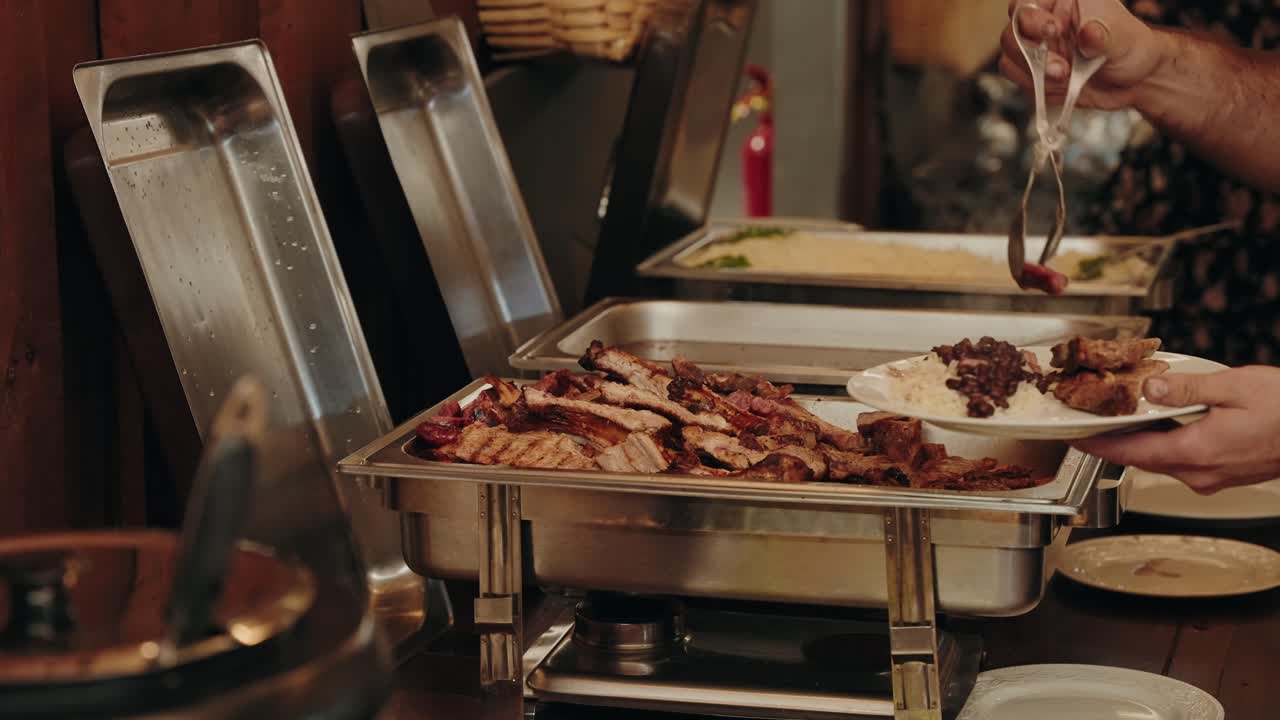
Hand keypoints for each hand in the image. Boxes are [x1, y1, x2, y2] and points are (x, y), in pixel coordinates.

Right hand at [999, 0, 1167, 110]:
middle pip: (1012, 31)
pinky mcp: (1035, 72)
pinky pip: (1019, 79)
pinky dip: (1037, 87)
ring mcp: (1038, 48)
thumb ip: (1104, 36)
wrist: (1133, 82)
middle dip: (1032, 53)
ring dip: (1034, 73)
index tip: (1053, 30)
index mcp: (1065, 2)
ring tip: (1064, 78)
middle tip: (1060, 68)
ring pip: (1010, 57)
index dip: (1032, 16)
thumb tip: (1088, 32)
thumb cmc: (1131, 48)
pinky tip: (1062, 86)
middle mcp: (1046, 21)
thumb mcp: (1124, 38)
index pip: (1028, 1)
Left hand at [1073, 367, 1279, 493]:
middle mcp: (1199, 473)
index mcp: (1195, 451)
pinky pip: (1181, 461)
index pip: (1130, 452)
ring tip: (1118, 420)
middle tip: (1089, 422)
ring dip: (1139, 442)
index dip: (1097, 445)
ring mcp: (1211, 478)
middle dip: (1113, 441)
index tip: (1074, 438)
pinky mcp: (1222, 475)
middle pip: (1141, 458)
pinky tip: (1161, 425)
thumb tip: (1149, 388)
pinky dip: (1164, 444)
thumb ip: (1186, 388)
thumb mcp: (1234, 387)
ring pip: (1161, 460)